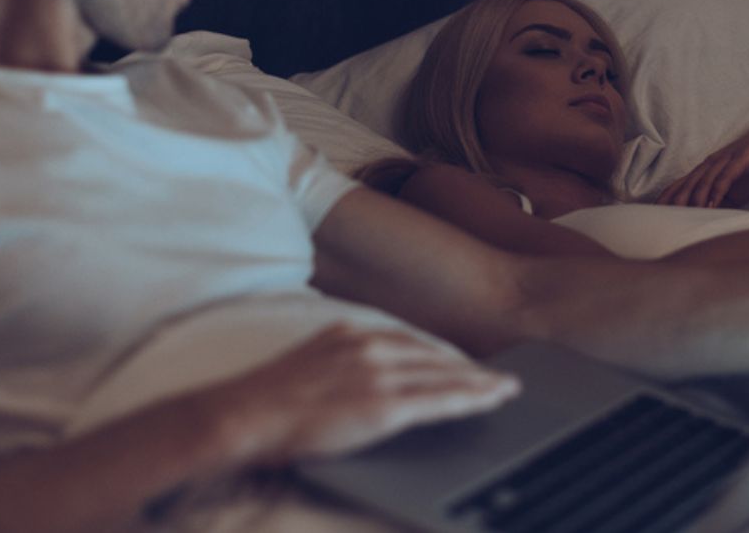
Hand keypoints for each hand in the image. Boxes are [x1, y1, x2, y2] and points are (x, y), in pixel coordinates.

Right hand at [206, 323, 519, 464]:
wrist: (243, 415)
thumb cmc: (265, 400)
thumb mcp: (307, 364)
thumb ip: (339, 365)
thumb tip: (355, 380)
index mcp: (350, 333)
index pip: (410, 341)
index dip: (441, 353)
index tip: (463, 359)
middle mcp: (369, 346)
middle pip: (434, 355)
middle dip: (469, 366)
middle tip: (500, 373)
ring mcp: (378, 374)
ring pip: (444, 375)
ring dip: (480, 382)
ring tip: (505, 388)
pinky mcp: (383, 405)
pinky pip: (439, 401)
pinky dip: (471, 399)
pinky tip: (490, 401)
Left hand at [657, 120, 748, 207]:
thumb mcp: (738, 186)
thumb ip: (724, 199)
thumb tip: (712, 219)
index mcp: (709, 168)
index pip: (682, 182)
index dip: (667, 196)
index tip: (653, 211)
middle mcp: (713, 162)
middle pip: (688, 182)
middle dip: (673, 199)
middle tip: (659, 215)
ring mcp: (726, 159)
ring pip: (704, 179)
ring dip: (693, 197)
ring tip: (683, 214)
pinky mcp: (743, 159)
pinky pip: (726, 176)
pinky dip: (717, 191)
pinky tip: (711, 204)